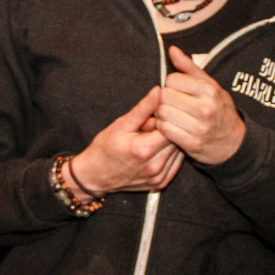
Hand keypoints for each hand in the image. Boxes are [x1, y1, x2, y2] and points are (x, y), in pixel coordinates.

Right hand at [67, 86, 183, 197]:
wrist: (95, 176)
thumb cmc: (105, 148)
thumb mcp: (121, 124)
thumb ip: (143, 108)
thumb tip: (159, 91)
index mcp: (144, 150)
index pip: (171, 127)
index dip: (165, 119)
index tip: (153, 118)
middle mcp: (155, 166)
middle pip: (178, 139)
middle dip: (168, 130)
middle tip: (150, 129)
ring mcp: (159, 177)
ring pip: (179, 151)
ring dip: (170, 142)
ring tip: (151, 140)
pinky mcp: (161, 183)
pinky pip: (176, 163)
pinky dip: (170, 154)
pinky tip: (155, 150)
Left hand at [156, 46, 245, 164]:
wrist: (235, 142)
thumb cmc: (219, 109)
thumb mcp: (210, 85)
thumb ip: (189, 67)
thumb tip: (172, 50)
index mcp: (209, 90)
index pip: (172, 79)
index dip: (171, 84)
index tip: (177, 91)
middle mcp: (205, 108)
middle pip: (165, 96)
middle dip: (164, 99)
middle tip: (172, 104)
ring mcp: (199, 127)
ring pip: (162, 113)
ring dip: (162, 114)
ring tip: (171, 114)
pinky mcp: (192, 143)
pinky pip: (164, 129)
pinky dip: (164, 127)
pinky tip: (172, 126)